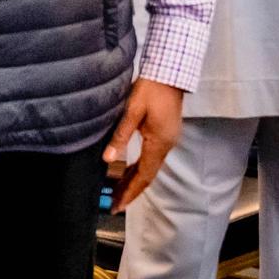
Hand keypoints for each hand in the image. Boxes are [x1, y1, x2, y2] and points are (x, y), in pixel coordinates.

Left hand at [101, 79, 184, 209]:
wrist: (170, 72)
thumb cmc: (151, 89)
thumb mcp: (132, 111)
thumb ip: (121, 136)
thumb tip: (107, 160)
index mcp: (159, 143)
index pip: (144, 176)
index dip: (130, 192)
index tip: (117, 206)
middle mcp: (167, 146)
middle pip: (148, 175)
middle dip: (131, 190)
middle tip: (114, 205)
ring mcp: (168, 140)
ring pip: (150, 167)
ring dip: (135, 180)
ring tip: (118, 192)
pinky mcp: (166, 134)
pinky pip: (153, 158)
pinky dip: (140, 168)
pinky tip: (130, 172)